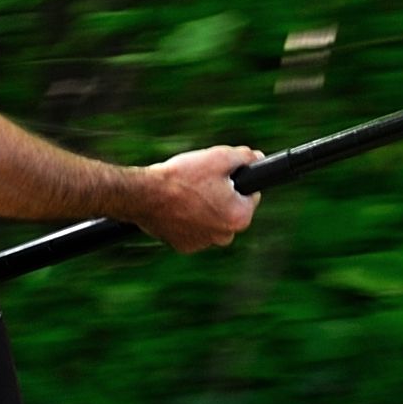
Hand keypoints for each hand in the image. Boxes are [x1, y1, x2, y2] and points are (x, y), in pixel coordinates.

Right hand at [137, 144, 259, 251]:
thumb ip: (244, 157)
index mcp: (240, 217)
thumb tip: (257, 158)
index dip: (236, 181)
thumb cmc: (182, 177)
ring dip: (205, 209)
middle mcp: (225, 237)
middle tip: (201, 182)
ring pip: (212, 221)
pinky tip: (177, 206)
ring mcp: (203, 244)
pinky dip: (188, 219)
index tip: (220, 176)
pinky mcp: (184, 246)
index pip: (251, 195)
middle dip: (221, 197)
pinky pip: (194, 230)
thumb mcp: (218, 157)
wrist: (144, 194)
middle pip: (231, 210)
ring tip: (187, 193)